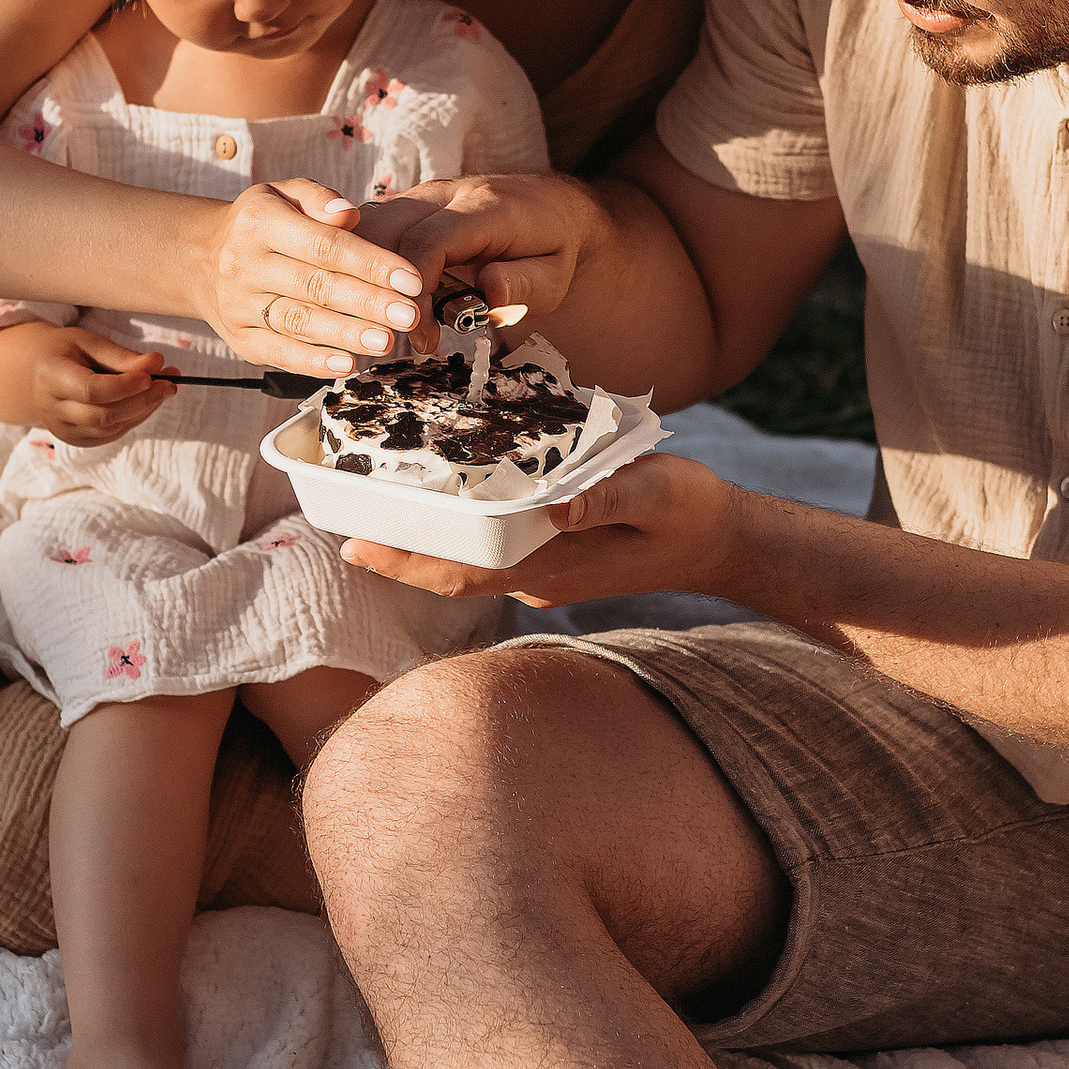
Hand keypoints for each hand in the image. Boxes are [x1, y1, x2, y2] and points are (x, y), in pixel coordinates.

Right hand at [26, 328, 179, 442]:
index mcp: (51, 377)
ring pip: (111, 427)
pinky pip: (113, 433)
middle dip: (142, 400)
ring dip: (144, 409)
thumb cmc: (67, 351)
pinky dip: (136, 417)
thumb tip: (157, 364)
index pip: (90, 390)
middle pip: (103, 415)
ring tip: (166, 387)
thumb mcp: (90, 342)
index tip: (154, 372)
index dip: (125, 386)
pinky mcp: (78, 440)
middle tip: (172, 382)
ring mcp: (64, 430)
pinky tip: (147, 400)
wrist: (38, 373)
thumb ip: (122, 356)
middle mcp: (52, 409)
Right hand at [207, 178, 428, 373]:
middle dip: (367, 303)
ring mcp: (238, 304)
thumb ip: (319, 199)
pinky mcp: (239, 338)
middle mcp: (244, 264)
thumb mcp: (284, 194)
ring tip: (385, 342)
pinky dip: (313, 362)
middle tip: (408, 316)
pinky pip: (278, 352)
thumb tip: (348, 213)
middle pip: (315, 286)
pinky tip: (347, 364)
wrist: (201, 258)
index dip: (371, 264)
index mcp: (260, 222)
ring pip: (298, 322)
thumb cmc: (262, 224)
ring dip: (345, 335)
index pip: (324, 245)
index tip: (410, 279)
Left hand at [342, 455, 745, 606]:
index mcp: (554, 565)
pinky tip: (442, 502)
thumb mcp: (656, 494)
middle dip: (399, 553)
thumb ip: (605, 497)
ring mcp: (546, 567)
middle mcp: (540, 574)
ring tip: (378, 514)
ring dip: (424, 543)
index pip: (465, 570)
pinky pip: (493, 548)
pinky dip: (459, 531)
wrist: (723, 542)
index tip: (359, 545)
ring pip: (469, 561)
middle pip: (453, 570)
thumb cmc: (691, 514)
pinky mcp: (554, 552)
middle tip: (346, 528)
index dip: (409, 560)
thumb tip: (553, 504)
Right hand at [359, 172, 601, 343]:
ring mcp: (423, 195)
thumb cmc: (553, 247)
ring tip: (382, 322)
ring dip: (364, 276)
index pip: (431, 240)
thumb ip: (524, 282)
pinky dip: (365, 266)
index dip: (416, 290)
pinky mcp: (410, 206)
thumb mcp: (554, 275)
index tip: (420, 333)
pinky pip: (373, 230)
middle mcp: (446, 192)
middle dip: (377, 286)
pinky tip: (377, 302)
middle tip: (393, 335)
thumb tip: (491, 291)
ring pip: (369, 226)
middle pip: (387, 228)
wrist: (551, 207)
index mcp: (485, 206)